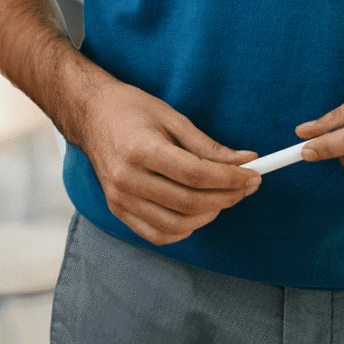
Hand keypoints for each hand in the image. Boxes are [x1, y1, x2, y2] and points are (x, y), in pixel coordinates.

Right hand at [77, 77, 260, 246]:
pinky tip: (198, 212)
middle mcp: (127, 179)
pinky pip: (158, 234)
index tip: (253, 175)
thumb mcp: (172, 117)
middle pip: (189, 202)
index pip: (195, 175)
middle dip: (227, 197)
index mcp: (141, 150)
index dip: (230, 179)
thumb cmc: (131, 109)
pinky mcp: (117, 210)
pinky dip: (184, 229)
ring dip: (209, 215)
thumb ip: (207, 145)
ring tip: (224, 197)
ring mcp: (120, 199)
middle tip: (247, 186)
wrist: (91, 114)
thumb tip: (244, 161)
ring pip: (176, 225)